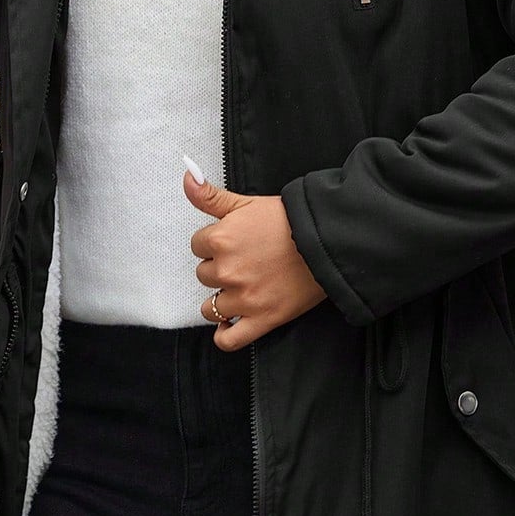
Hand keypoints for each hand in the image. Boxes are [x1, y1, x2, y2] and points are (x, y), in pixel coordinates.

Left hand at [184, 167, 326, 350]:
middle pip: (204, 275)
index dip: (214, 243)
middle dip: (220, 269)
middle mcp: (227, 271)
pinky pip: (229, 339)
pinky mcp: (261, 319)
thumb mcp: (246, 202)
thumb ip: (209, 195)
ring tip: (242, 288)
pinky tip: (229, 324)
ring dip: (222, 299)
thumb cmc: (290, 220)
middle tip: (245, 261)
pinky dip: (224, 334)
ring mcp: (243, 299)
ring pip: (211, 306)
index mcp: (220, 240)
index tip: (233, 243)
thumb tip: (186, 176)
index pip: (198, 246)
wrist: (328, 242)